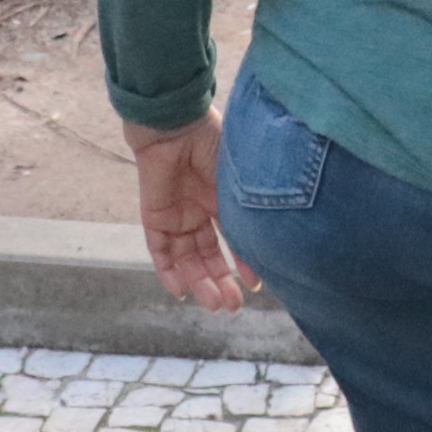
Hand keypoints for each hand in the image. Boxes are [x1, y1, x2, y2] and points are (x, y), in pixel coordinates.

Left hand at [121, 116, 254, 310]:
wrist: (176, 125)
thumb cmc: (215, 142)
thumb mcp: (240, 180)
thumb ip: (250, 207)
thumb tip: (277, 237)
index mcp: (224, 200)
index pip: (234, 241)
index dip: (244, 264)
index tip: (257, 285)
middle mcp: (200, 212)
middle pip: (209, 256)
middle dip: (221, 282)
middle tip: (233, 306)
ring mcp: (177, 216)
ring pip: (187, 259)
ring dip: (200, 282)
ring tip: (215, 303)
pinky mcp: (155, 218)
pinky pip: (160, 251)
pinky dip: (168, 272)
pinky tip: (181, 290)